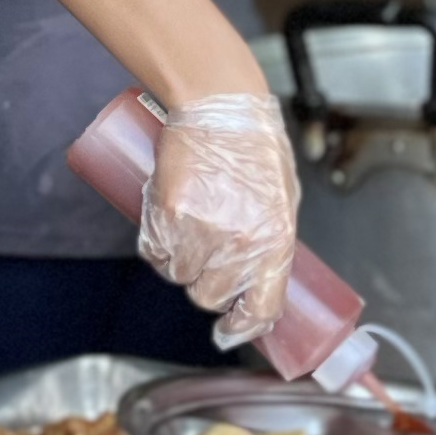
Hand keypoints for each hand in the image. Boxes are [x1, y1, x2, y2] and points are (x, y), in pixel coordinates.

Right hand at [140, 93, 297, 343]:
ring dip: (180, 265)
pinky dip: (157, 249)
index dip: (244, 327)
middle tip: (207, 259)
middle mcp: (238, 244)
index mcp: (275, 242)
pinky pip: (154, 252)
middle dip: (207, 285)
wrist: (220, 105)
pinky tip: (166, 230)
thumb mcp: (281, 199)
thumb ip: (270, 239)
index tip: (230, 329)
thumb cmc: (255, 146)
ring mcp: (200, 230)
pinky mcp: (166, 214)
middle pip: (210, 297)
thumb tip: (257, 276)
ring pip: (178, 276)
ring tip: (187, 234)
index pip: (261, 308)